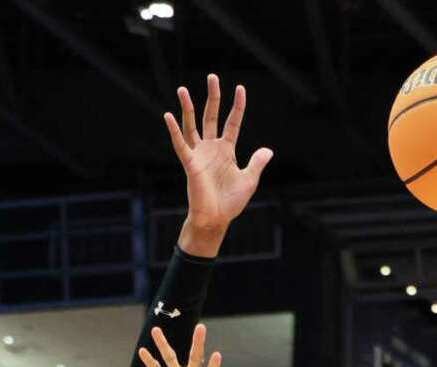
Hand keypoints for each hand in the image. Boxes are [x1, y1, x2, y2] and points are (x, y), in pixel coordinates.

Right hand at [167, 75, 272, 252]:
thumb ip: (257, 164)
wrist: (216, 219)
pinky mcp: (190, 164)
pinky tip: (168, 115)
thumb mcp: (249, 181)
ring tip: (183, 89)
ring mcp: (199, 154)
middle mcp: (212, 148)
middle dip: (213, 97)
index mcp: (227, 150)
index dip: (237, 106)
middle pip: (211, 116)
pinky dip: (173, 131)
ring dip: (188, 108)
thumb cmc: (230, 203)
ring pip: (192, 125)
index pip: (232, 122)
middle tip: (212, 77)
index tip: (240, 88)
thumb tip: (268, 150)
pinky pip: (180, 144)